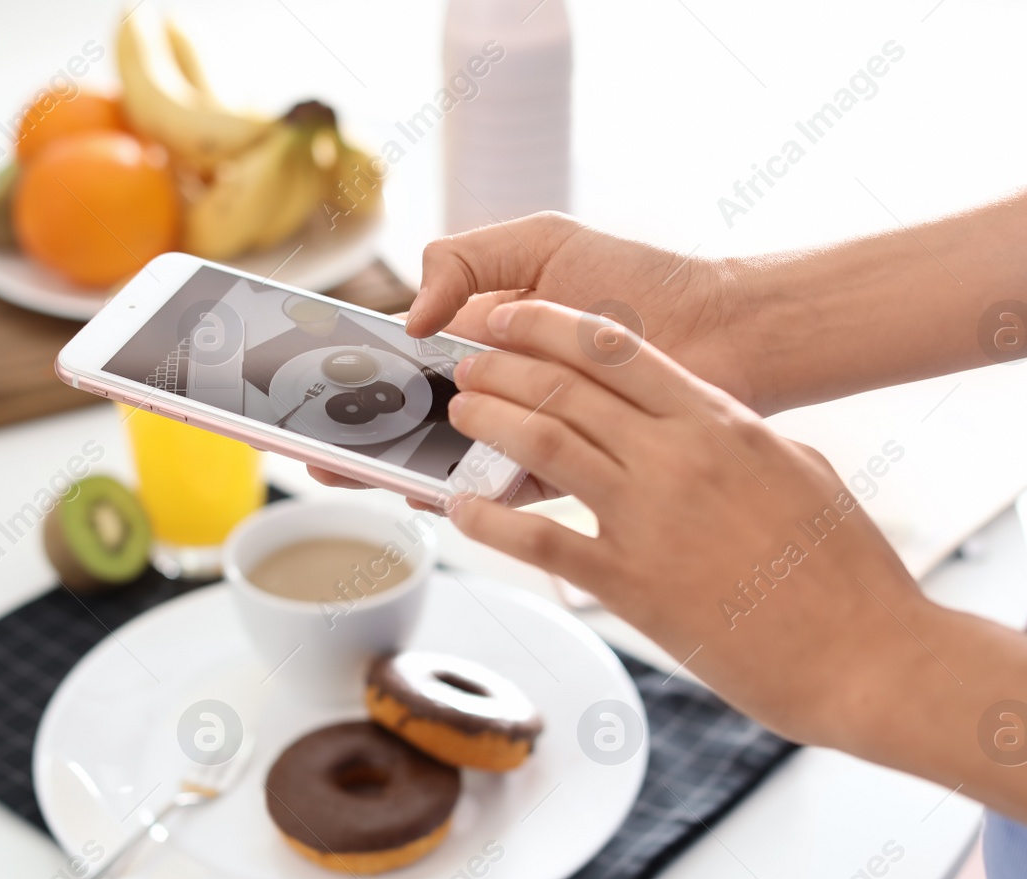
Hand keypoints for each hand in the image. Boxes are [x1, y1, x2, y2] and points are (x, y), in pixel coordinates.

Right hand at [309, 212, 746, 506]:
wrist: (721, 328)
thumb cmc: (636, 278)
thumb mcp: (539, 241)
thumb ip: (465, 262)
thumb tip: (412, 319)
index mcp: (482, 335)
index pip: (401, 360)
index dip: (353, 375)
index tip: (305, 387)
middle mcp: (497, 388)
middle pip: (408, 417)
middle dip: (355, 433)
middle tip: (308, 448)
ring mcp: (524, 430)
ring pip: (443, 456)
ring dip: (393, 465)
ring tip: (351, 467)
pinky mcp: (560, 469)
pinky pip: (498, 484)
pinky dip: (459, 489)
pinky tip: (423, 489)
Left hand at [445, 298, 924, 746]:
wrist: (869, 657)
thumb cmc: (847, 572)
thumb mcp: (800, 472)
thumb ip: (739, 441)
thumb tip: (702, 428)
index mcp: (723, 422)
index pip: (618, 349)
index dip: (549, 324)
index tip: (509, 315)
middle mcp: (680, 458)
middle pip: (568, 386)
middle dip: (504, 366)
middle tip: (467, 365)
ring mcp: (653, 519)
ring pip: (544, 444)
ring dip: (490, 422)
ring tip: (461, 415)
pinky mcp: (633, 586)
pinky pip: (540, 540)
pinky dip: (488, 521)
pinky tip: (460, 510)